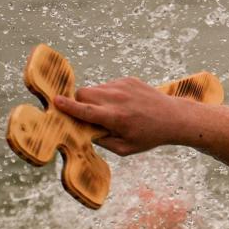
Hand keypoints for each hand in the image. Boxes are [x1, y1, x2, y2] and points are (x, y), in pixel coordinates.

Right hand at [54, 77, 183, 155]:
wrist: (173, 118)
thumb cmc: (148, 136)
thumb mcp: (125, 148)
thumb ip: (102, 141)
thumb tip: (82, 131)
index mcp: (115, 118)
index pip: (85, 110)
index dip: (68, 106)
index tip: (55, 101)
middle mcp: (117, 99)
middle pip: (83, 93)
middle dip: (79, 103)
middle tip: (88, 114)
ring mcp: (123, 86)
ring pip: (95, 89)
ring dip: (96, 99)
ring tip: (113, 112)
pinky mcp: (128, 79)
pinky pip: (108, 85)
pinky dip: (109, 95)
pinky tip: (124, 105)